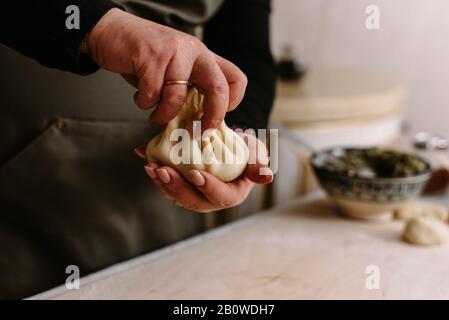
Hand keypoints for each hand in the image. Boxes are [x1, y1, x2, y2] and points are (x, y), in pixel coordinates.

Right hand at [83, 8, 246, 129]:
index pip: (236, 78)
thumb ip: (189, 88)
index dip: (232, 102)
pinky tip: (140, 97)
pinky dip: (143, 102)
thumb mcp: (176, 70)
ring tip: (154, 118)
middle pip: (218, 88)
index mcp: (204, 57)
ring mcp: (174, 52)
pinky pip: (151, 93)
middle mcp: (195, 52)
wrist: (112, 32)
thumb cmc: (145, 58)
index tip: (215, 118)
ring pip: (177, 97)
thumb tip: (198, 122)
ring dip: (163, 115)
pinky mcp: (151, 56)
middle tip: (200, 132)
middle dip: (212, 116)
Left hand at [135, 133, 272, 212]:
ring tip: (151, 167)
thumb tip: (266, 176)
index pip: (220, 196)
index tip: (196, 173)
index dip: (208, 187)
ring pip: (176, 195)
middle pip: (192, 200)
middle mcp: (210, 200)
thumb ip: (259, 162)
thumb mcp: (255, 153)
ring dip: (162, 182)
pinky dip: (155, 173)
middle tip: (163, 171)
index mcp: (231, 195)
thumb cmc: (244, 150)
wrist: (228, 145)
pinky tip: (144, 157)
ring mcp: (194, 195)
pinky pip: (167, 184)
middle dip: (176, 187)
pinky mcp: (181, 187)